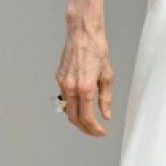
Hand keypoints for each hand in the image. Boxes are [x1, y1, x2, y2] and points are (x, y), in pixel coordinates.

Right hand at [56, 13, 113, 135]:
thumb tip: (106, 114)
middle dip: (85, 128)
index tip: (101, 132)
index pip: (87, 117)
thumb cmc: (97, 49)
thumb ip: (106, 97)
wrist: (83, 33)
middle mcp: (70, 87)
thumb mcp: (107, 74)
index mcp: (84, 87)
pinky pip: (64, 97)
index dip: (94, 129)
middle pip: (74, 118)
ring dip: (77, 118)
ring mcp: (62, 83)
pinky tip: (81, 104)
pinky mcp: (58, 78)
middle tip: (95, 130)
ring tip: (89, 120)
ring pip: (67, 109)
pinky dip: (72, 105)